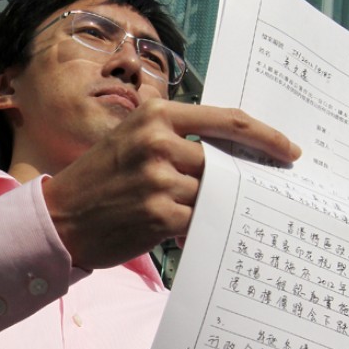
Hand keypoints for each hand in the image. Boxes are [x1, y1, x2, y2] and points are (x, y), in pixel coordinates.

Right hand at [42, 99, 300, 269]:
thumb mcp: (130, 140)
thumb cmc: (97, 181)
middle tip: (263, 193)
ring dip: (216, 207)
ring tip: (205, 216)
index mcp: (155, 115)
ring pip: (214, 193)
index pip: (228, 120)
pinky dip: (201, 228)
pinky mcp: (161, 214)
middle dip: (243, 180)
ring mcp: (160, 179)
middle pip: (225, 161)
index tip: (288, 151)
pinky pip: (200, 220)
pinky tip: (189, 234)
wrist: (59, 219)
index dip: (266, 137)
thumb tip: (232, 153)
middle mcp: (158, 142)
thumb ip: (174, 138)